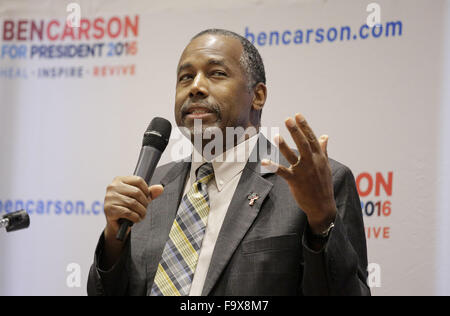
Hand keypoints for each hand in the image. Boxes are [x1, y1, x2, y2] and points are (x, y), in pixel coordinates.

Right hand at [103, 176, 163, 239]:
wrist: (115, 223)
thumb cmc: (126, 207)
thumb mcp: (138, 198)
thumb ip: (149, 192)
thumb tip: (160, 188)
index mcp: (119, 180)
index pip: (138, 180)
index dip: (146, 190)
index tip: (147, 197)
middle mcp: (112, 187)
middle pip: (137, 192)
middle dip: (144, 202)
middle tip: (145, 209)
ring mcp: (109, 198)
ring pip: (133, 203)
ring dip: (141, 211)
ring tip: (141, 215)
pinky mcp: (109, 209)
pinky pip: (128, 212)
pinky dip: (135, 217)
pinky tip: (136, 218)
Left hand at [261, 113, 335, 234]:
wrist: (323, 206)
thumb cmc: (323, 184)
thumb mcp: (326, 165)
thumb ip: (323, 150)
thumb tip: (325, 136)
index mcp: (319, 157)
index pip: (312, 139)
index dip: (305, 126)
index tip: (298, 115)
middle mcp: (312, 162)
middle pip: (303, 144)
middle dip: (296, 131)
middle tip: (288, 119)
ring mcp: (304, 172)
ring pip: (293, 156)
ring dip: (284, 146)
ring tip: (276, 136)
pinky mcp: (295, 181)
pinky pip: (283, 172)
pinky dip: (273, 167)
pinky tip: (264, 161)